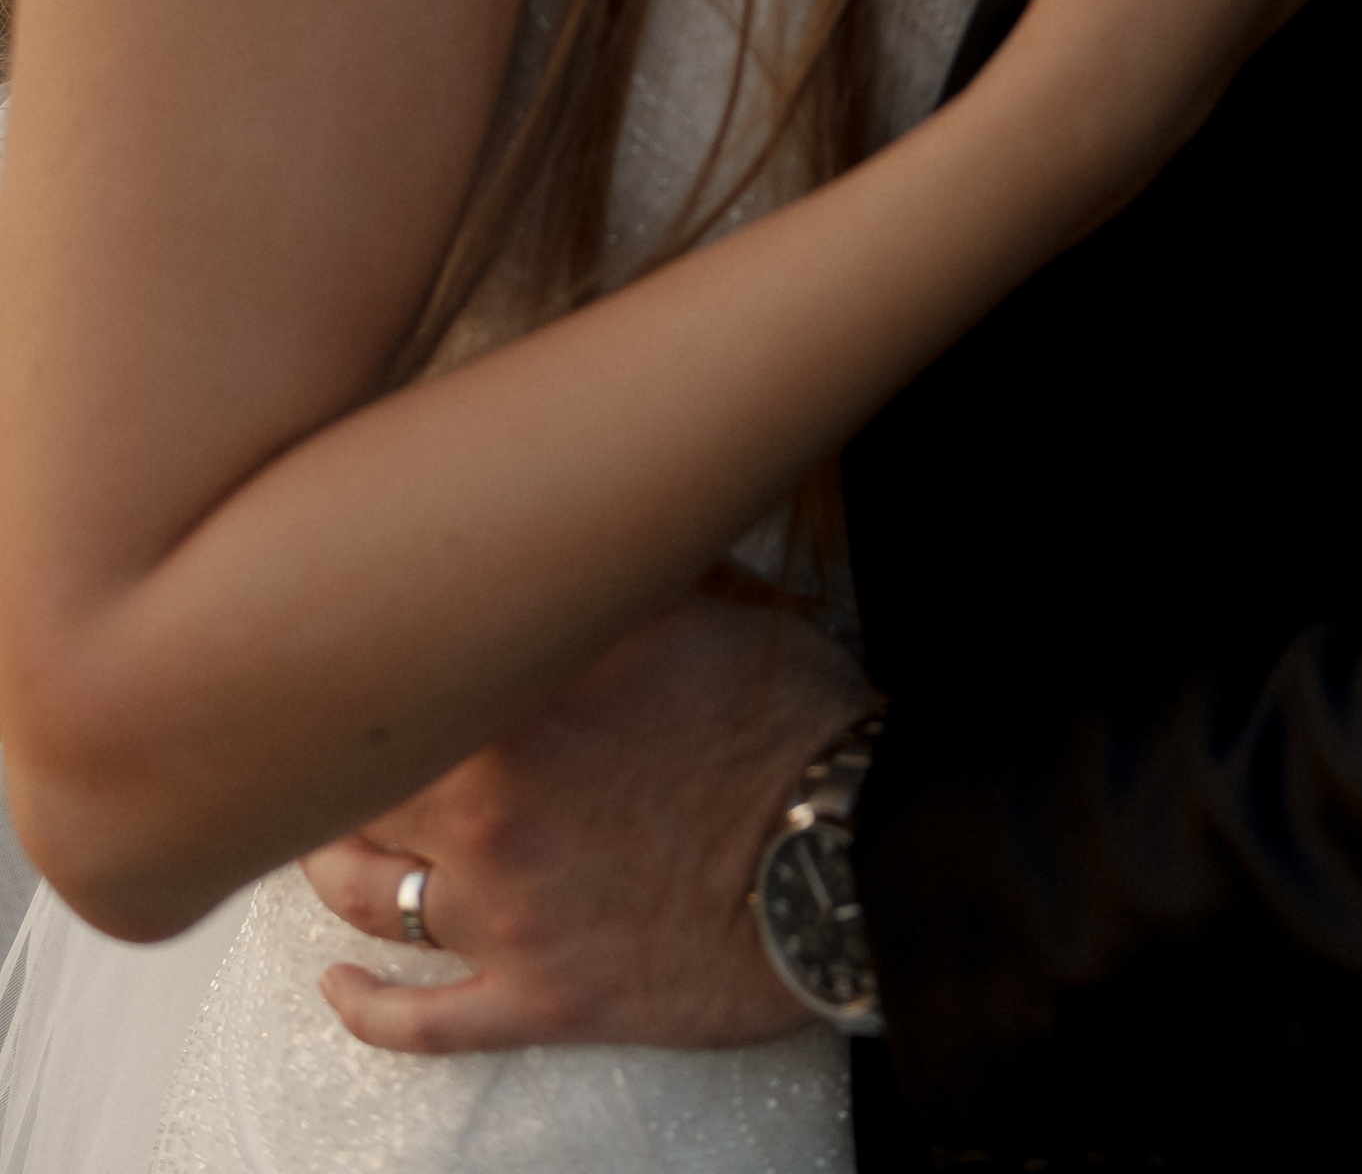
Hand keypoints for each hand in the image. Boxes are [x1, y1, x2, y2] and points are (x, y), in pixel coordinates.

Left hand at [305, 587, 858, 1053]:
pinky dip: (364, 1007)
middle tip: (324, 748)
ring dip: (333, 871)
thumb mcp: (707, 611)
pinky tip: (338, 985)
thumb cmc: (788, 732)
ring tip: (324, 848)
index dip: (358, 662)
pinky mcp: (537, 998)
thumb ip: (622, 578)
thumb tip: (593, 533)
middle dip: (339, 769)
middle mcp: (489, 809)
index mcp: (519, 702)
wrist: (844, 859)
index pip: (393, 675)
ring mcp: (505, 913)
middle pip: (358, 789)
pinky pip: (419, 1020)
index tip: (343, 647)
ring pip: (367, 897)